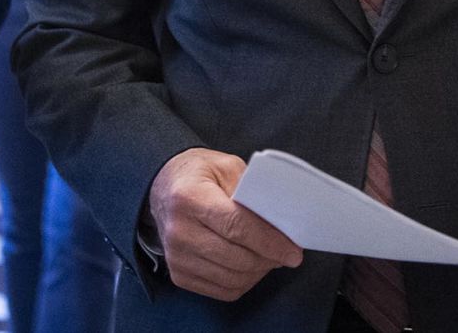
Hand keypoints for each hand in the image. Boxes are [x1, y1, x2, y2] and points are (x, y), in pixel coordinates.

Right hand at [148, 147, 302, 300]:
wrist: (164, 188)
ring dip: (259, 272)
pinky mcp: (179, 275)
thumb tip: (279, 222)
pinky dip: (244, 282)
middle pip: (236, 257)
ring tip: (271, 257)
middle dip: (269, 258)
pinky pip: (222, 290)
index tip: (293, 252)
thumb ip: (251, 191)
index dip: (269, 241)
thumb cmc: (200, 175)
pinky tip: (252, 266)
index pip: (236, 226)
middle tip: (287, 252)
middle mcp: (178, 231)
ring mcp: (176, 257)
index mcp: (190, 197)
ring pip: (232, 278)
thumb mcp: (226, 166)